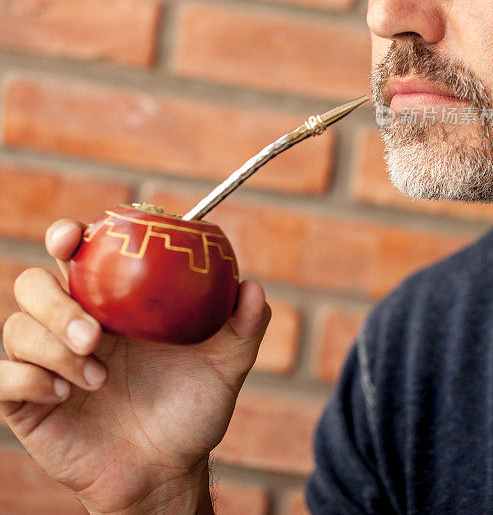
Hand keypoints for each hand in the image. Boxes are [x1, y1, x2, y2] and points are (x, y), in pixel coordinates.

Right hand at [0, 218, 270, 514]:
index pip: (75, 253)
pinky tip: (64, 395)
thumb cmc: (192, 410)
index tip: (72, 239)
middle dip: (57, 303)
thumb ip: (242, 325)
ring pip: (17, 327)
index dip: (66, 236)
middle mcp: (73, 322)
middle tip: (95, 336)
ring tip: (97, 379)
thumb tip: (251, 286)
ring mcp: (47, 360)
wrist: (167, 472)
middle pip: (33, 283)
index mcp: (111, 301)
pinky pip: (3, 377)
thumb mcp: (224, 366)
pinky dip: (28, 379)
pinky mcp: (26, 401)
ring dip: (52, 348)